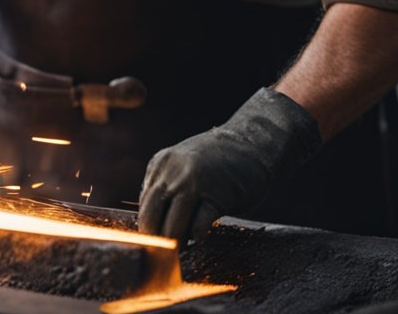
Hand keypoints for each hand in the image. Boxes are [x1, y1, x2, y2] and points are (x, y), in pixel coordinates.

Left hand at [138, 87, 322, 241]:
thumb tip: (156, 220)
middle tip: (161, 254)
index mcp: (161, 164)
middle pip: (152, 215)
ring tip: (180, 250)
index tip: (153, 242)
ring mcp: (194, 183)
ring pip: (173, 223)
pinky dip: (197, 236)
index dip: (148, 226)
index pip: (144, 203)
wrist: (252, 143)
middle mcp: (172, 172)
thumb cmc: (218, 160)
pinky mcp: (217, 196)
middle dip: (155, 239)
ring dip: (175, 242)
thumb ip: (168, 185)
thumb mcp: (182, 165)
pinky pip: (199, 224)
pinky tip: (200, 238)